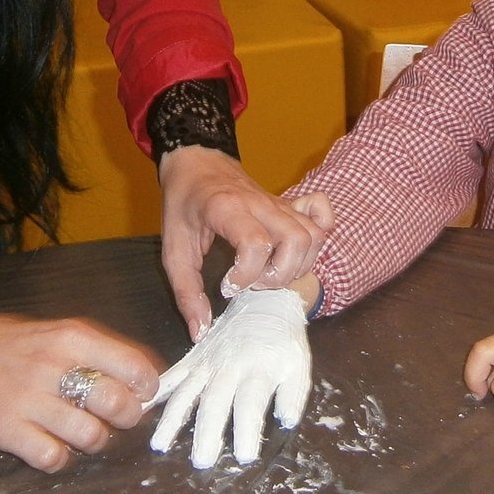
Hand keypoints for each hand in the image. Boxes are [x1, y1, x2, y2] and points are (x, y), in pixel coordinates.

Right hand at [0, 297, 160, 472]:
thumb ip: (98, 352)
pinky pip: (54, 458)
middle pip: (119, 406)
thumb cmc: (6, 343)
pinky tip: (49, 444)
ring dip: (93, 441)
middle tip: (111, 418)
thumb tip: (146, 380)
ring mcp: (28, 399)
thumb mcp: (55, 331)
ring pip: (92, 437)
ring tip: (77, 432)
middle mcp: (54, 365)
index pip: (136, 368)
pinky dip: (58, 458)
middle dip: (126, 419)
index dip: (146, 389)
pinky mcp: (5, 429)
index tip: (140, 395)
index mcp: (71, 336)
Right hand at [147, 286, 310, 467]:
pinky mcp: (193, 359)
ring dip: (172, 418)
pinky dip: (155, 392)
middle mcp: (228, 367)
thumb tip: (287, 420)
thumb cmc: (284, 341)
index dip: (247, 429)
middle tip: (201, 461)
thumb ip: (293, 394)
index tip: (243, 456)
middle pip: (214, 403)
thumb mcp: (300, 365)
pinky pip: (171, 376)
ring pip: (186, 392)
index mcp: (257, 370)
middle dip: (206, 432)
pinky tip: (140, 408)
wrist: (264, 303)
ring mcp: (206, 363)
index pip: (251, 404)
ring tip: (160, 444)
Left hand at [158, 147, 332, 339]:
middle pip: (297, 240)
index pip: (256, 244)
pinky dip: (318, 238)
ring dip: (297, 265)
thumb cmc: (183, 205)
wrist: (196, 162)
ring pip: (313, 235)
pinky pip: (321, 219)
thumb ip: (185, 292)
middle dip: (279, 275)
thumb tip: (200, 332)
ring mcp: (279, 204)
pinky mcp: (289, 207)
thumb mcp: (173, 248)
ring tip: (268, 272)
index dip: (245, 275)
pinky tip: (294, 252)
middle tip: (252, 282)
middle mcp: (260, 204)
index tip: (227, 285)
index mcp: (227, 209)